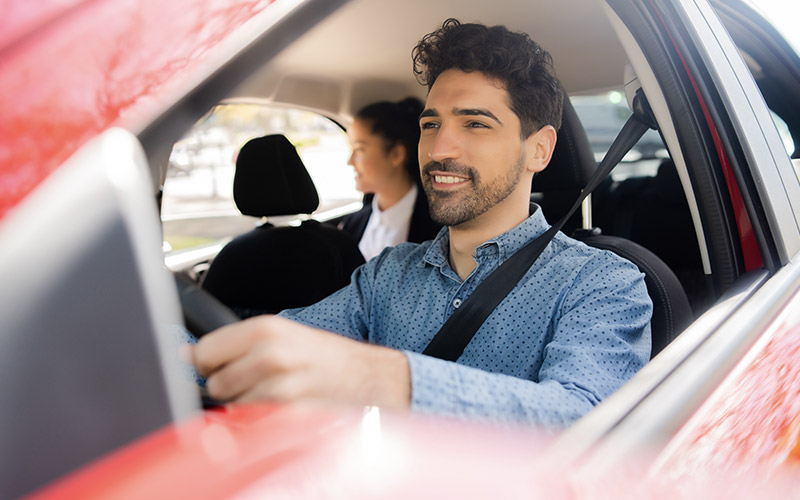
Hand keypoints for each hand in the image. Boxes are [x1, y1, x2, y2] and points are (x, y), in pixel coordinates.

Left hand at [191, 315, 410, 407]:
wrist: (370, 380)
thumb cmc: (327, 358)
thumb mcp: (285, 335)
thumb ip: (236, 344)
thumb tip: (188, 356)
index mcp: (265, 330)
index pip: (204, 351)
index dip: (208, 363)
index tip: (220, 366)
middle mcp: (270, 356)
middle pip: (215, 384)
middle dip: (229, 386)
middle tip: (257, 380)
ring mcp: (279, 389)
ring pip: (232, 408)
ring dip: (246, 406)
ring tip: (276, 393)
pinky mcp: (288, 417)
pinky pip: (253, 425)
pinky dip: (262, 422)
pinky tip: (284, 408)